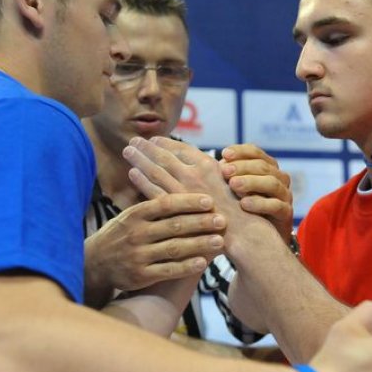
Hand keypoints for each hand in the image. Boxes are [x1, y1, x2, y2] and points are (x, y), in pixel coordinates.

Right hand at [84, 193, 225, 293]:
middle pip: (174, 225)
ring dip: (199, 244)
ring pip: (174, 248)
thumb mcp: (130, 215)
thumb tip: (179, 183)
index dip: (188, 201)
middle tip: (222, 219)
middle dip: (200, 222)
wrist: (94, 264)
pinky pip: (168, 270)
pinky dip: (187, 266)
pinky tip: (203, 262)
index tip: (209, 200)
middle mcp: (136, 234)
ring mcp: (138, 255)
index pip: (165, 204)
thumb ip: (152, 204)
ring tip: (219, 240)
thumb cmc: (120, 235)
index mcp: (135, 214)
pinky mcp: (141, 275)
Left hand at [122, 137, 266, 254]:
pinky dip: (141, 180)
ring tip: (128, 151)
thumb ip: (215, 172)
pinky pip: (153, 190)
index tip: (155, 139)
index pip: (181, 149)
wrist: (244, 232)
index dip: (166, 142)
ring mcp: (182, 190)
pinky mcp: (175, 207)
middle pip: (164, 156)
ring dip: (139, 158)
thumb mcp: (232, 181)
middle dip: (147, 147)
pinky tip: (132, 173)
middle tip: (133, 140)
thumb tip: (205, 164)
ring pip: (154, 170)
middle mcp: (193, 174)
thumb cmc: (242, 208)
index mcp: (208, 165)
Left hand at [220, 144, 292, 242]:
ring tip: (233, 186)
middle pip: (263, 166)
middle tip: (225, 171)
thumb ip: (224, 175)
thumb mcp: (232, 191)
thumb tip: (203, 160)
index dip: (240, 152)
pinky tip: (244, 204)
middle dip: (243, 167)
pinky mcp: (286, 214)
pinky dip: (260, 203)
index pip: (255, 153)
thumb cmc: (241, 211)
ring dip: (251, 182)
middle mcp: (278, 179)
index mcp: (266, 168)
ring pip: (272, 183)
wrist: (260, 241)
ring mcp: (284, 195)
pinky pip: (276, 205)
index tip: (224, 154)